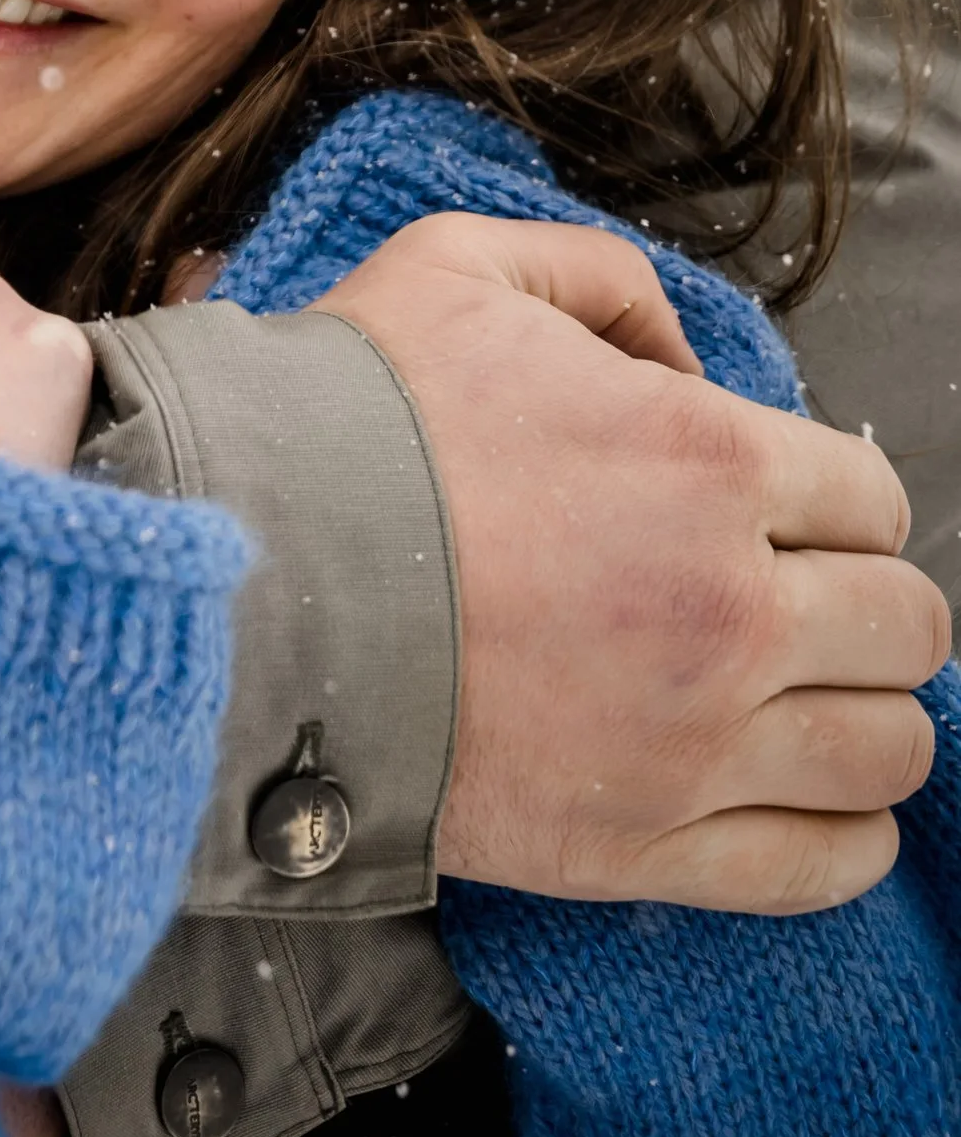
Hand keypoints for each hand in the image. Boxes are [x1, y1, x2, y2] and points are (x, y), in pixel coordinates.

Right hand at [324, 213, 948, 912]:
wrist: (242, 578)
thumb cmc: (345, 423)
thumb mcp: (459, 270)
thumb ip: (596, 280)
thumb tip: (673, 354)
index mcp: (709, 459)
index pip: (873, 498)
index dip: (831, 498)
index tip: (778, 512)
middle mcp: (731, 606)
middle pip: (905, 625)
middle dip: (861, 603)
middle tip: (788, 600)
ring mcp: (694, 739)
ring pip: (888, 748)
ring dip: (859, 719)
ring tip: (795, 702)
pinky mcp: (641, 844)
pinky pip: (824, 866)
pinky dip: (843, 839)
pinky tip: (802, 799)